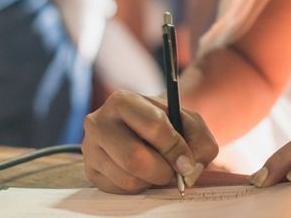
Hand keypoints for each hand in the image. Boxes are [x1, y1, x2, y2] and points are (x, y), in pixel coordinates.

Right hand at [82, 90, 218, 193]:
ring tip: (159, 169)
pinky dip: (139, 187)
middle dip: (162, 171)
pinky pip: (120, 190)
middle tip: (174, 172)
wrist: (145, 128)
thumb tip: (188, 169)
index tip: (187, 161)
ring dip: (152, 181)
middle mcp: (99, 122)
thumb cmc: (169, 124)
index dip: (175, 148)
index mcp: (123, 100)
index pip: (153, 127)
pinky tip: (144, 173)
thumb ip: (200, 141)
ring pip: (128, 178)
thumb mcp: (190, 122)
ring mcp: (90, 148)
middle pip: (134, 158)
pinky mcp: (90, 171)